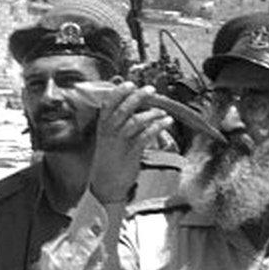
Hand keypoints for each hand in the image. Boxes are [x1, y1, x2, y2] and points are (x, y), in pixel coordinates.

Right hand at [90, 82, 173, 202]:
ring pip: (134, 122)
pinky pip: (145, 137)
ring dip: (150, 113)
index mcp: (103, 127)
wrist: (105, 186)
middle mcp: (109, 133)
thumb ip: (118, 124)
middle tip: (150, 90)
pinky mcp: (131, 154)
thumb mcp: (109, 140)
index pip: (108, 105)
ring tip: (162, 111)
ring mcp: (120, 143)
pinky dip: (157, 127)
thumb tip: (134, 108)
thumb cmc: (110, 161)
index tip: (129, 83)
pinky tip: (166, 122)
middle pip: (122, 110)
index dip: (118, 93)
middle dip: (137, 97)